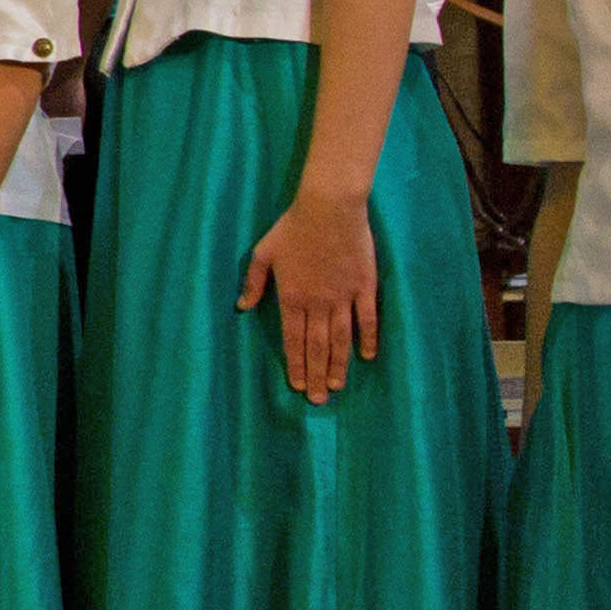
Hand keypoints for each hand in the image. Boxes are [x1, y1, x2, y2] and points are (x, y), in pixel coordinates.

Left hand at [238, 189, 379, 404]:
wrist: (329, 209)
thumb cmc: (292, 228)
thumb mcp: (263, 253)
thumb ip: (253, 283)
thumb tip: (242, 306)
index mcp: (290, 297)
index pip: (292, 339)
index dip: (295, 364)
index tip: (295, 385)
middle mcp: (316, 303)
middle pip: (316, 346)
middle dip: (315, 375)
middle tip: (317, 400)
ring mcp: (343, 297)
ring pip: (340, 339)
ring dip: (338, 365)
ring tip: (336, 386)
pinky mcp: (364, 287)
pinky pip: (367, 319)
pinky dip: (367, 339)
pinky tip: (367, 357)